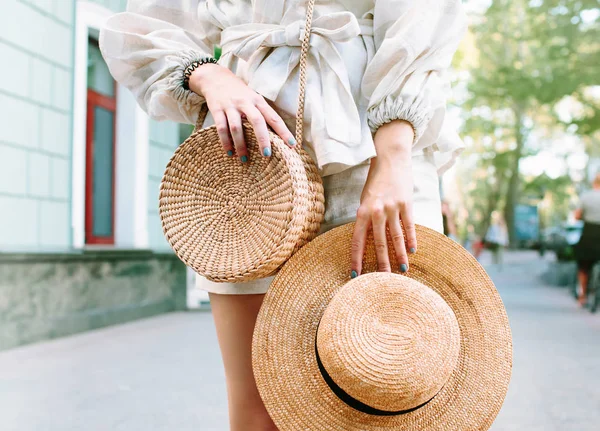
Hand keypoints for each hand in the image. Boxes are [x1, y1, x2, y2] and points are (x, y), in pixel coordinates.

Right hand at [189, 63, 295, 161]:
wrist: (215, 78)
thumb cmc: (239, 93)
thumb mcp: (253, 98)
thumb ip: (262, 113)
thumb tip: (276, 135)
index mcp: (258, 100)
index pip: (273, 117)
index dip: (283, 131)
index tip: (292, 145)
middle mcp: (245, 102)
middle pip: (257, 121)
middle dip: (263, 139)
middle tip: (267, 155)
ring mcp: (230, 106)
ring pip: (237, 128)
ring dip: (241, 145)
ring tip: (244, 159)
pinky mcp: (217, 110)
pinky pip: (221, 129)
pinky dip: (225, 142)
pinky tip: (229, 153)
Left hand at [351, 120, 416, 275]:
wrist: (390, 158)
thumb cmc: (375, 181)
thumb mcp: (364, 199)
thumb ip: (365, 218)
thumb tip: (366, 239)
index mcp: (362, 211)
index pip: (357, 240)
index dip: (356, 258)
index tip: (355, 274)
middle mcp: (377, 211)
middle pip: (378, 243)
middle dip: (381, 263)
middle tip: (383, 280)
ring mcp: (393, 208)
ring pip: (396, 237)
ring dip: (400, 255)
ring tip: (402, 270)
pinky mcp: (407, 204)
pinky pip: (409, 226)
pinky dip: (412, 239)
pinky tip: (413, 251)